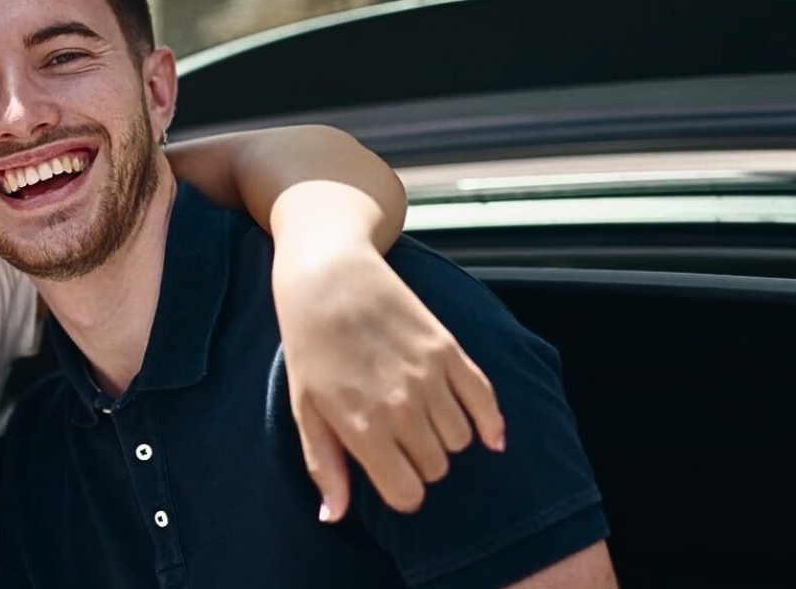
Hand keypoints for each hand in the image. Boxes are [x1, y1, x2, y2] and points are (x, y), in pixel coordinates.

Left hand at [271, 239, 504, 521]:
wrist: (328, 278)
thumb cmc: (309, 346)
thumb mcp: (304, 409)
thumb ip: (324, 465)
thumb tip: (334, 517)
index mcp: (363, 427)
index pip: (407, 493)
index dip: (400, 491)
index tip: (391, 476)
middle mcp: (402, 407)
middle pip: (436, 468)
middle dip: (419, 463)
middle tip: (398, 442)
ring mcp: (430, 377)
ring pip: (460, 440)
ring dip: (444, 439)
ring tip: (419, 420)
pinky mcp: (450, 350)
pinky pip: (486, 401)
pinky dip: (490, 424)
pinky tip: (487, 436)